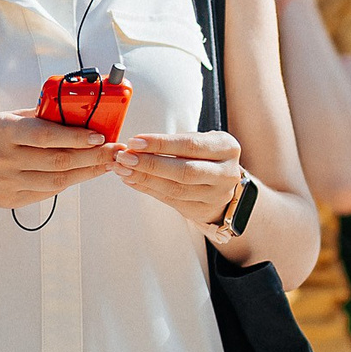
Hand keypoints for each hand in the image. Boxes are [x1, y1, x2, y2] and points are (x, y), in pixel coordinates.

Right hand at [0, 110, 116, 209]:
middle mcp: (1, 159)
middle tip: (116, 151)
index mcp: (0, 131)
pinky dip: (67, 183)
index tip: (101, 136)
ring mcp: (4, 183)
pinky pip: (45, 192)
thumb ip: (33, 118)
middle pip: (57, 161)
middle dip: (93, 157)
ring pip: (56, 180)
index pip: (45, 135)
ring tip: (107, 164)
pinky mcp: (6, 201)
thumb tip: (74, 111)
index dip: (76, 137)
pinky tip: (82, 174)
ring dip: (87, 172)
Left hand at [111, 131, 246, 230]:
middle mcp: (226, 173)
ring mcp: (217, 195)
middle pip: (184, 171)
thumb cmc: (207, 156)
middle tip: (125, 157)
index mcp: (227, 148)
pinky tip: (132, 181)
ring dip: (145, 179)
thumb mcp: (202, 141)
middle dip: (150, 164)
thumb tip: (137, 145)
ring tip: (123, 169)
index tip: (135, 141)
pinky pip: (171, 200)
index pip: (190, 145)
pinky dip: (148, 190)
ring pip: (176, 189)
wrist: (226, 184)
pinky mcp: (203, 210)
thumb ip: (175, 142)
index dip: (160, 144)